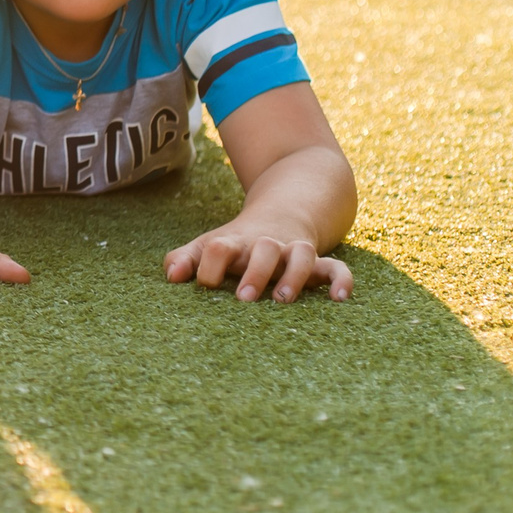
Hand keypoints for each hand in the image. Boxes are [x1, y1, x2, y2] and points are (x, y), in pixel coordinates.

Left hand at [166, 218, 352, 301]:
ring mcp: (294, 250)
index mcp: (234, 243)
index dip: (210, 264)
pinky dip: (341, 279)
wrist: (281, 213)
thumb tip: (171, 277)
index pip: (219, 247)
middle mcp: (265, 245)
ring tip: (283, 299)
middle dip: (255, 272)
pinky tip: (338, 299)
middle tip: (244, 299)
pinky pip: (337, 267)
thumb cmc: (236, 243)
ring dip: (294, 275)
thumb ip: (184, 259)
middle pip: (263, 248)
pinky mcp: (319, 262)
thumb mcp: (208, 246)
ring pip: (301, 253)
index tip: (206, 284)